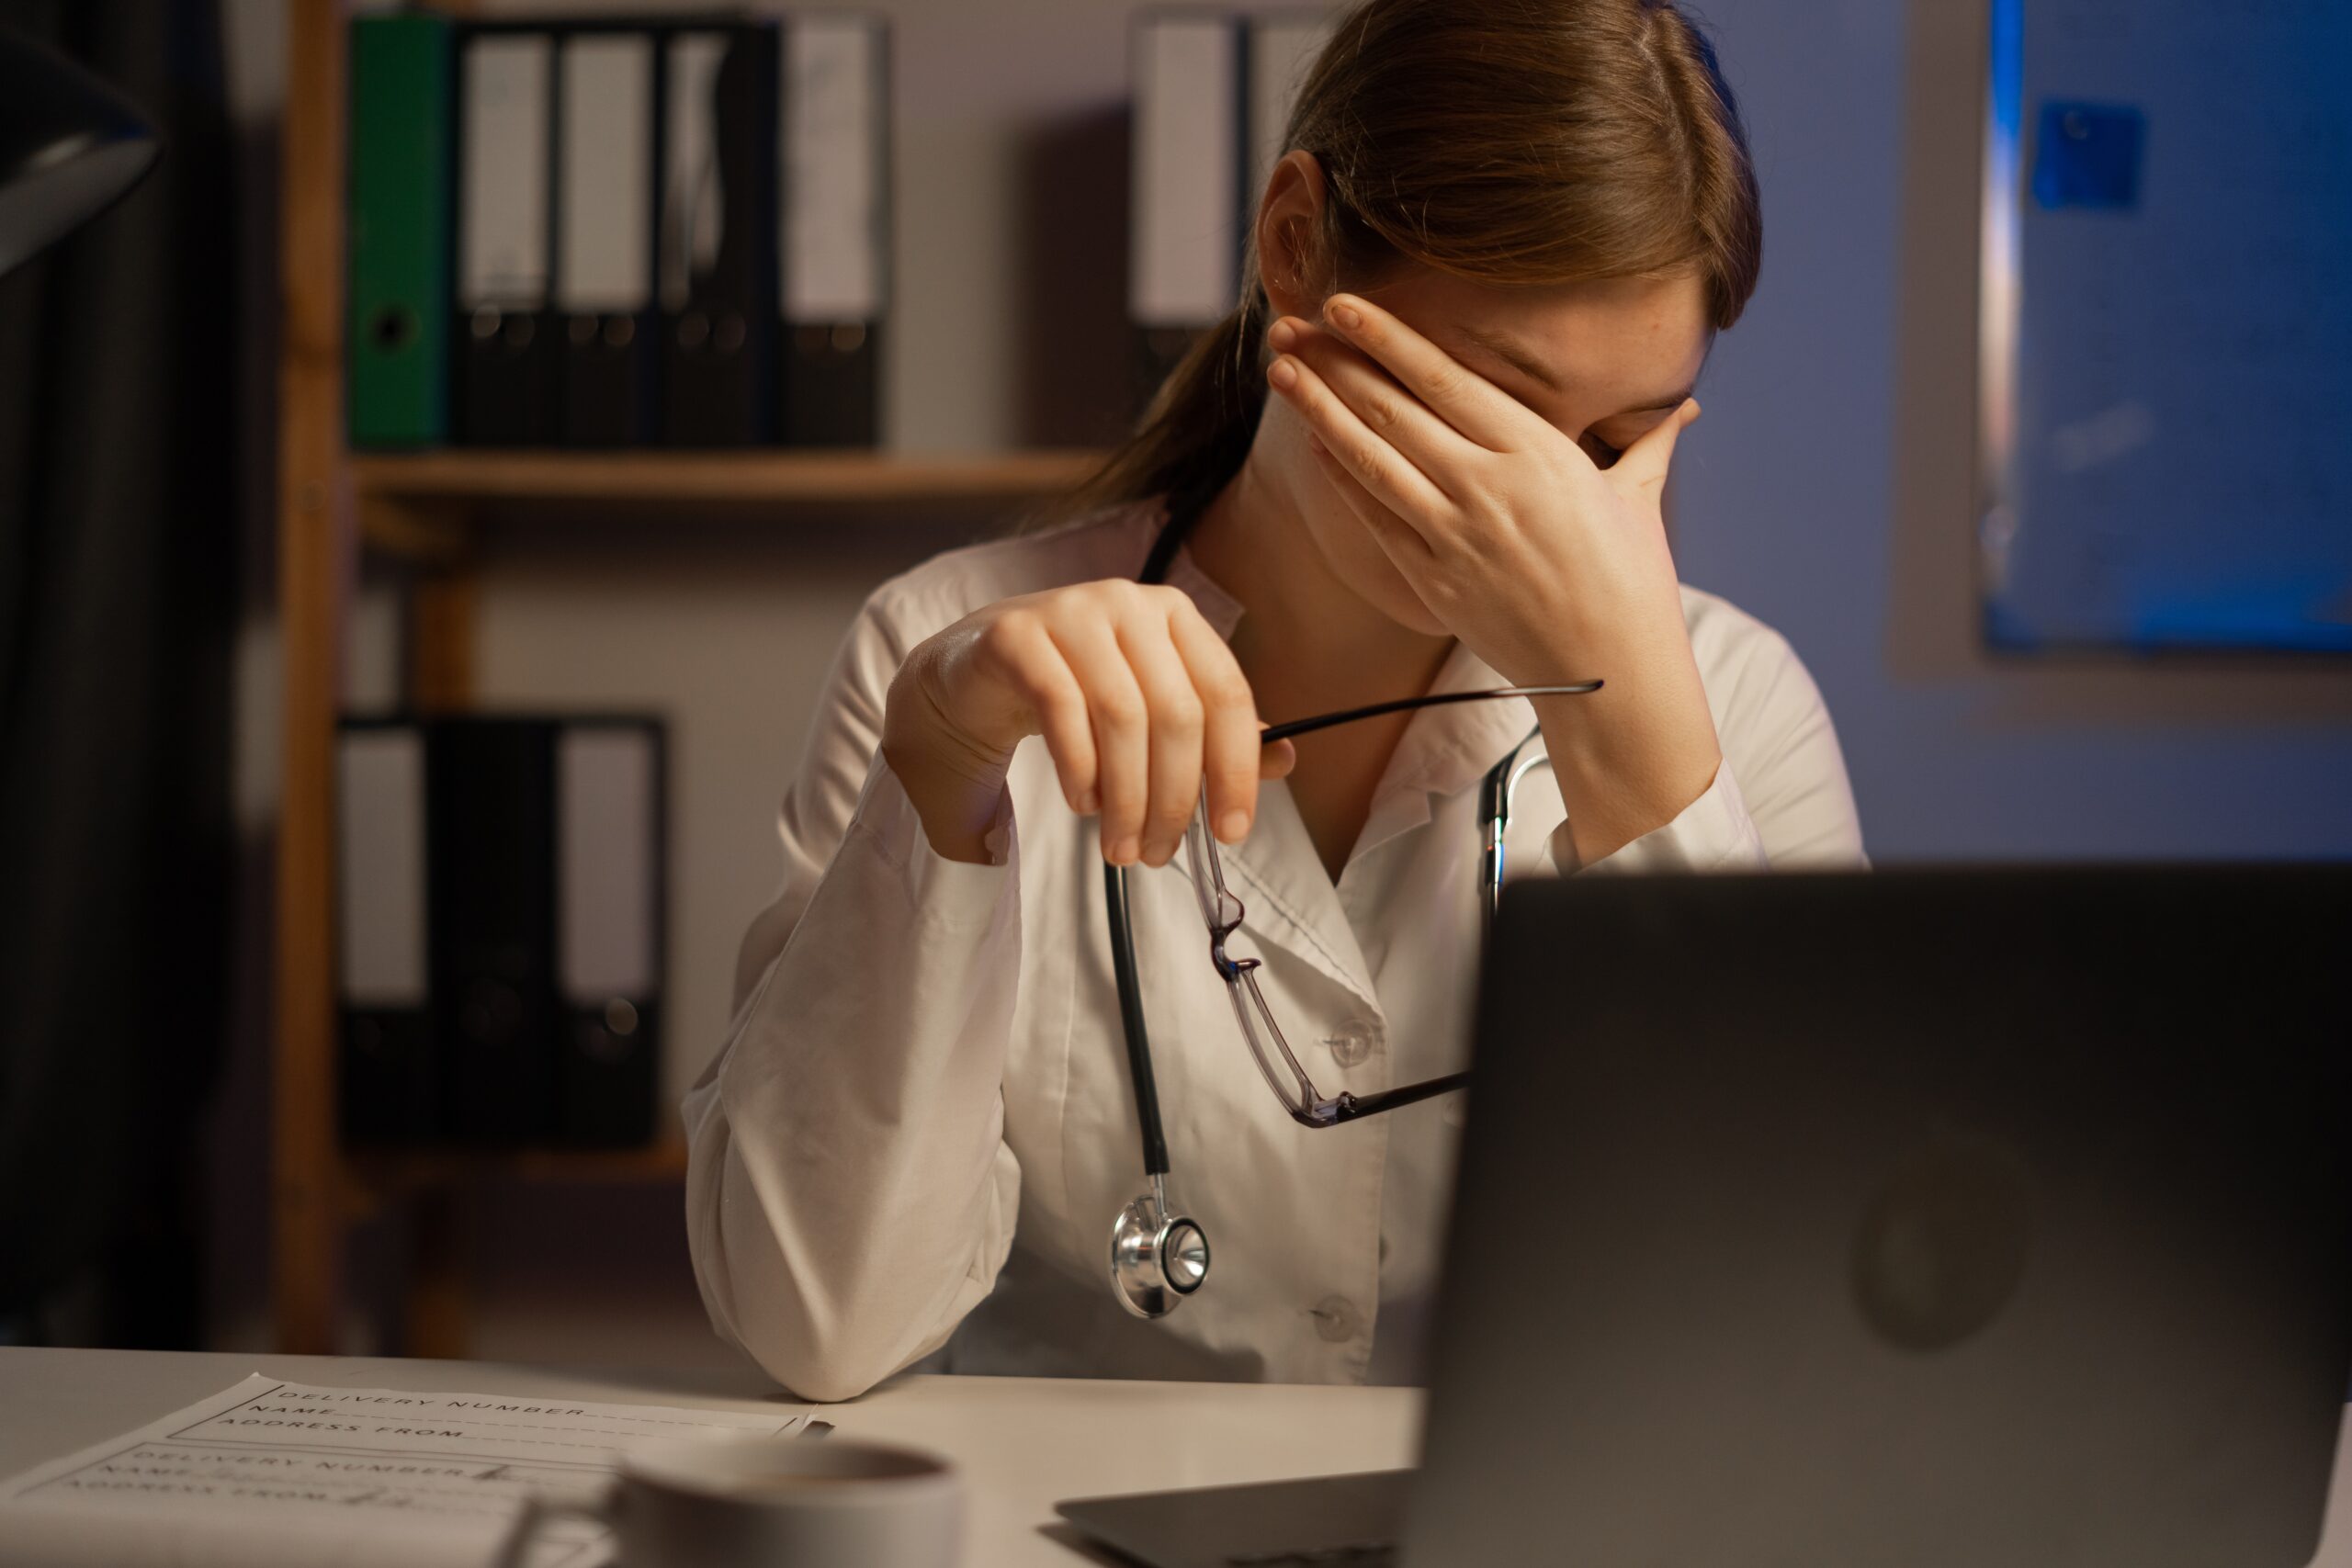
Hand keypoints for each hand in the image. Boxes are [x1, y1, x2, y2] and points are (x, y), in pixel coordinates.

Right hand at [882, 581, 1297, 866]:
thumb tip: (1286, 759)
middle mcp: (1128, 603)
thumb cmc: (1072, 695)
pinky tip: (1081, 803)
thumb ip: (1212, 734)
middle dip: (1173, 798)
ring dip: (1125, 797)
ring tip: (1117, 845)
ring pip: (1122, 717)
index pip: (1227, 693)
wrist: (971, 675)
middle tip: (1156, 853)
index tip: (1231, 831)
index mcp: (1175, 617)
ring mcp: (1070, 611)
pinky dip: (1078, 767)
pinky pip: (1060, 708)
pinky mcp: (1016, 634)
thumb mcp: (1147, 711)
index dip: (1236, 768)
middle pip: (1175, 713)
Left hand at [1262, 294, 1721, 860]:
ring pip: (1370, 460)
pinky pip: (1375, 519)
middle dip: (1334, 363)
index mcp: (1538, 453)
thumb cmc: (1632, 582)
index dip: (1387, 338)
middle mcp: (1487, 487)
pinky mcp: (1433, 581)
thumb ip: (1648, 442)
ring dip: (1319, 411)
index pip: (1444, 378)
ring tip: (1280, 371)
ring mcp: (1453, 536)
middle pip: (1392, 410)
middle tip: (1289, 325)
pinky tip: (1315, 445)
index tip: (1344, 304)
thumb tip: (1685, 407)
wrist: (1609, 673)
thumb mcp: (1639, 498)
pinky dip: (1341, 479)